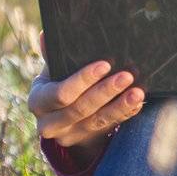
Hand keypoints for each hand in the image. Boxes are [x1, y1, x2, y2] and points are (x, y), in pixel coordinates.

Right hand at [28, 31, 145, 155]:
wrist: (60, 121)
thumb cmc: (58, 85)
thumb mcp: (52, 74)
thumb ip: (52, 56)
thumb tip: (47, 34)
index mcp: (38, 101)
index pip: (61, 93)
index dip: (83, 80)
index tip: (105, 64)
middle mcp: (49, 122)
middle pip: (81, 108)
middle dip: (106, 91)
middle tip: (127, 76)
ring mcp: (68, 135)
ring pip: (98, 120)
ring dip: (120, 105)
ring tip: (138, 92)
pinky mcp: (86, 141)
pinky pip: (108, 127)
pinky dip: (124, 114)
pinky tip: (136, 104)